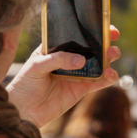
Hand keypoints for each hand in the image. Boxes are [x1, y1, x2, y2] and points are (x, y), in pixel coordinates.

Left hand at [6, 27, 122, 129]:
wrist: (24, 110)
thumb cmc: (25, 83)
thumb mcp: (36, 65)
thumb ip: (57, 60)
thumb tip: (81, 60)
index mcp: (58, 48)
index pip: (76, 36)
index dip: (91, 30)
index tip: (105, 26)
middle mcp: (69, 59)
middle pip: (91, 48)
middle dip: (105, 42)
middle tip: (112, 39)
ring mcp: (77, 73)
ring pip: (98, 64)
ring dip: (109, 59)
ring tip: (112, 55)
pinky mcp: (81, 89)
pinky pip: (98, 82)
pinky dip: (107, 78)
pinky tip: (111, 74)